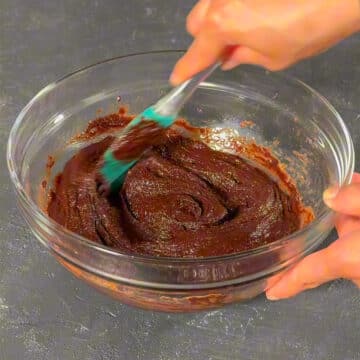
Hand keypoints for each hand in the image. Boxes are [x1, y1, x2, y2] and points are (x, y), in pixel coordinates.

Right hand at [170, 0, 359, 84]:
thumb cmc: (309, 29)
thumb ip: (243, 57)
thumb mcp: (274, 58)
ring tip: (246, 29)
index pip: (196, 53)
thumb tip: (229, 58)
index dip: (186, 69)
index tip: (177, 79)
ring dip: (217, 21)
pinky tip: (257, 11)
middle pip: (194, 23)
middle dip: (204, 39)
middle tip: (226, 51)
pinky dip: (233, 6)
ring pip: (209, 5)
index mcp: (222, 24)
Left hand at [266, 173, 359, 299]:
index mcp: (351, 258)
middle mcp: (359, 270)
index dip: (287, 282)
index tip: (269, 291)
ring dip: (353, 218)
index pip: (308, 272)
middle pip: (334, 250)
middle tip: (338, 195)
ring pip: (352, 244)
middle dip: (337, 223)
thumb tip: (330, 196)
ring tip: (355, 188)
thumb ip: (355, 199)